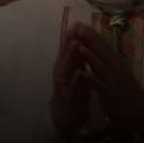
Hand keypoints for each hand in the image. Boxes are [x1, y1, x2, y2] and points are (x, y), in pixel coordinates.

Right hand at [51, 22, 91, 138]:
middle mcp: (61, 74)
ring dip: (70, 56)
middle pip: (65, 55)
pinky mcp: (68, 99)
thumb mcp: (76, 75)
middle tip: (75, 28)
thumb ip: (78, 61)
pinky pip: (72, 88)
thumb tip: (82, 43)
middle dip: (70, 41)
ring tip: (76, 44)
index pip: (68, 50)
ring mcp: (63, 86)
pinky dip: (75, 80)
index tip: (78, 23)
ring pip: (66, 68)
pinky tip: (79, 72)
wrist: (66, 119)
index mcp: (65, 68)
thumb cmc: (73, 94)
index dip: (72, 37)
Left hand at [72, 23, 143, 134]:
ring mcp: (115, 83)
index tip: (79, 23)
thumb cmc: (125, 91)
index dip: (92, 35)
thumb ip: (107, 60)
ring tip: (79, 46)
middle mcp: (117, 70)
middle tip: (78, 27)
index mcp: (117, 64)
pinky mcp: (112, 96)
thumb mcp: (116, 72)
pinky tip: (82, 74)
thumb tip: (96, 45)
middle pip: (103, 53)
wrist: (139, 113)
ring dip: (91, 57)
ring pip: (102, 68)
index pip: (104, 47)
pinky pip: (101, 87)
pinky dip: (92, 80)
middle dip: (90, 40)